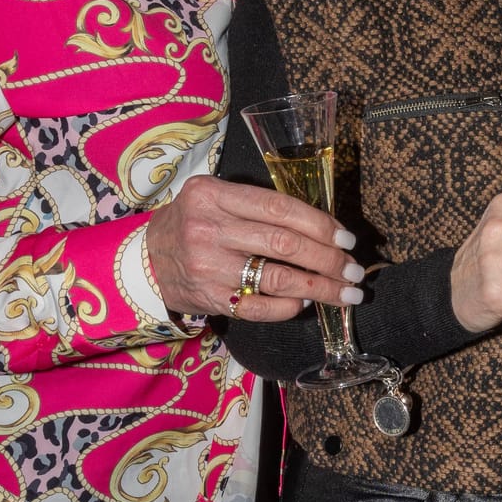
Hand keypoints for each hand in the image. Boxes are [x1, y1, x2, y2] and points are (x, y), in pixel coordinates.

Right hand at [146, 172, 359, 324]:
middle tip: (354, 271)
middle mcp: (208, 228)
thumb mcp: (215, 199)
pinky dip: (289, 306)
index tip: (346, 238)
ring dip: (320, 287)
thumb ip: (258, 206)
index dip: (320, 224)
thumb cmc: (193, 224)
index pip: (279, 208)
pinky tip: (306, 302)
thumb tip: (324, 227)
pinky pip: (259, 307)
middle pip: (284, 243)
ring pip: (277, 278)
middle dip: (329, 259)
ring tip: (345, 293)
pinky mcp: (209, 297)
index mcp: (213, 194)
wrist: (147, 260)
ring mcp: (207, 265)